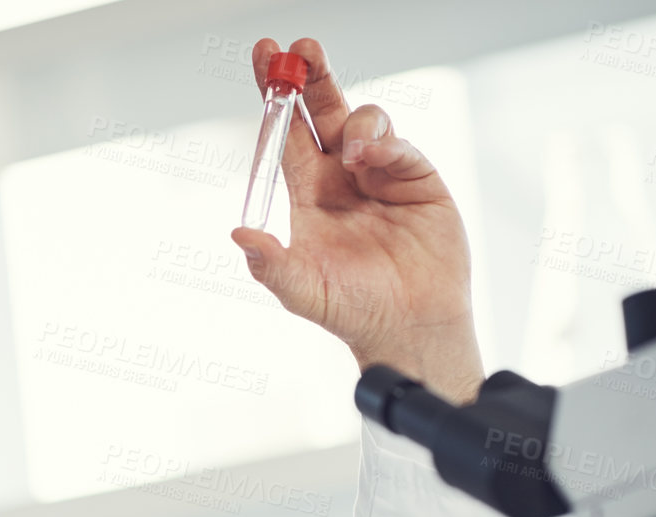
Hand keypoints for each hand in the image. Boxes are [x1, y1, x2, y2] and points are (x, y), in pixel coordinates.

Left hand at [230, 37, 483, 404]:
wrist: (408, 329)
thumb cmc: (352, 312)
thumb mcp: (301, 292)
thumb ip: (270, 265)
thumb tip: (238, 236)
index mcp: (308, 194)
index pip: (286, 134)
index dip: (275, 96)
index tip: (264, 56)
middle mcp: (342, 176)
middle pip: (323, 112)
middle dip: (311, 76)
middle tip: (301, 47)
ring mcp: (380, 174)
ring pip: (364, 122)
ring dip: (355, 122)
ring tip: (354, 151)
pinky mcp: (417, 179)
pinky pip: (399, 147)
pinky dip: (386, 144)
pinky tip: (373, 159)